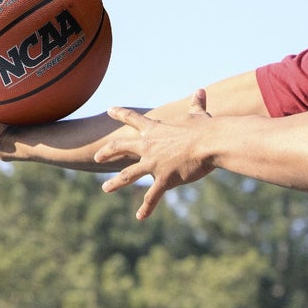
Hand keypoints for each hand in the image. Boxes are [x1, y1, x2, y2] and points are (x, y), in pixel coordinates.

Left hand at [95, 89, 215, 219]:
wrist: (210, 143)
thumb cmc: (206, 128)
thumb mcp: (198, 114)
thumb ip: (196, 104)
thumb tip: (201, 90)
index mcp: (155, 129)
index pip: (133, 119)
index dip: (120, 113)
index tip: (110, 110)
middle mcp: (149, 146)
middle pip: (120, 147)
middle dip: (108, 152)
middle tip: (97, 156)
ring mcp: (153, 164)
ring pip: (128, 175)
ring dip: (115, 183)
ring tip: (105, 189)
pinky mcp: (163, 179)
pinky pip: (152, 196)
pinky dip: (146, 208)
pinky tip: (140, 217)